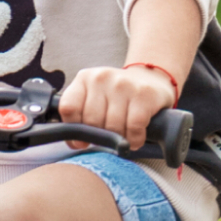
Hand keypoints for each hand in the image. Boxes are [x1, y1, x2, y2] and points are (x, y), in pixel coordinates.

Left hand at [57, 61, 177, 149]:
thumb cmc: (119, 96)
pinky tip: (136, 137)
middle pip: (91, 122)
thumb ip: (81, 114)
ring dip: (119, 139)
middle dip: (101, 136)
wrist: (152, 81)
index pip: (68, 108)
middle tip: (110, 135)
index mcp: (84, 78)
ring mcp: (123, 84)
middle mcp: (101, 77)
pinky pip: (133, 128)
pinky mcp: (143, 94)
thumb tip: (77, 142)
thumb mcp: (95, 97)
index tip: (82, 140)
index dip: (73, 129)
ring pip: (112, 127)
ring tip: (124, 135)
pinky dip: (135, 139)